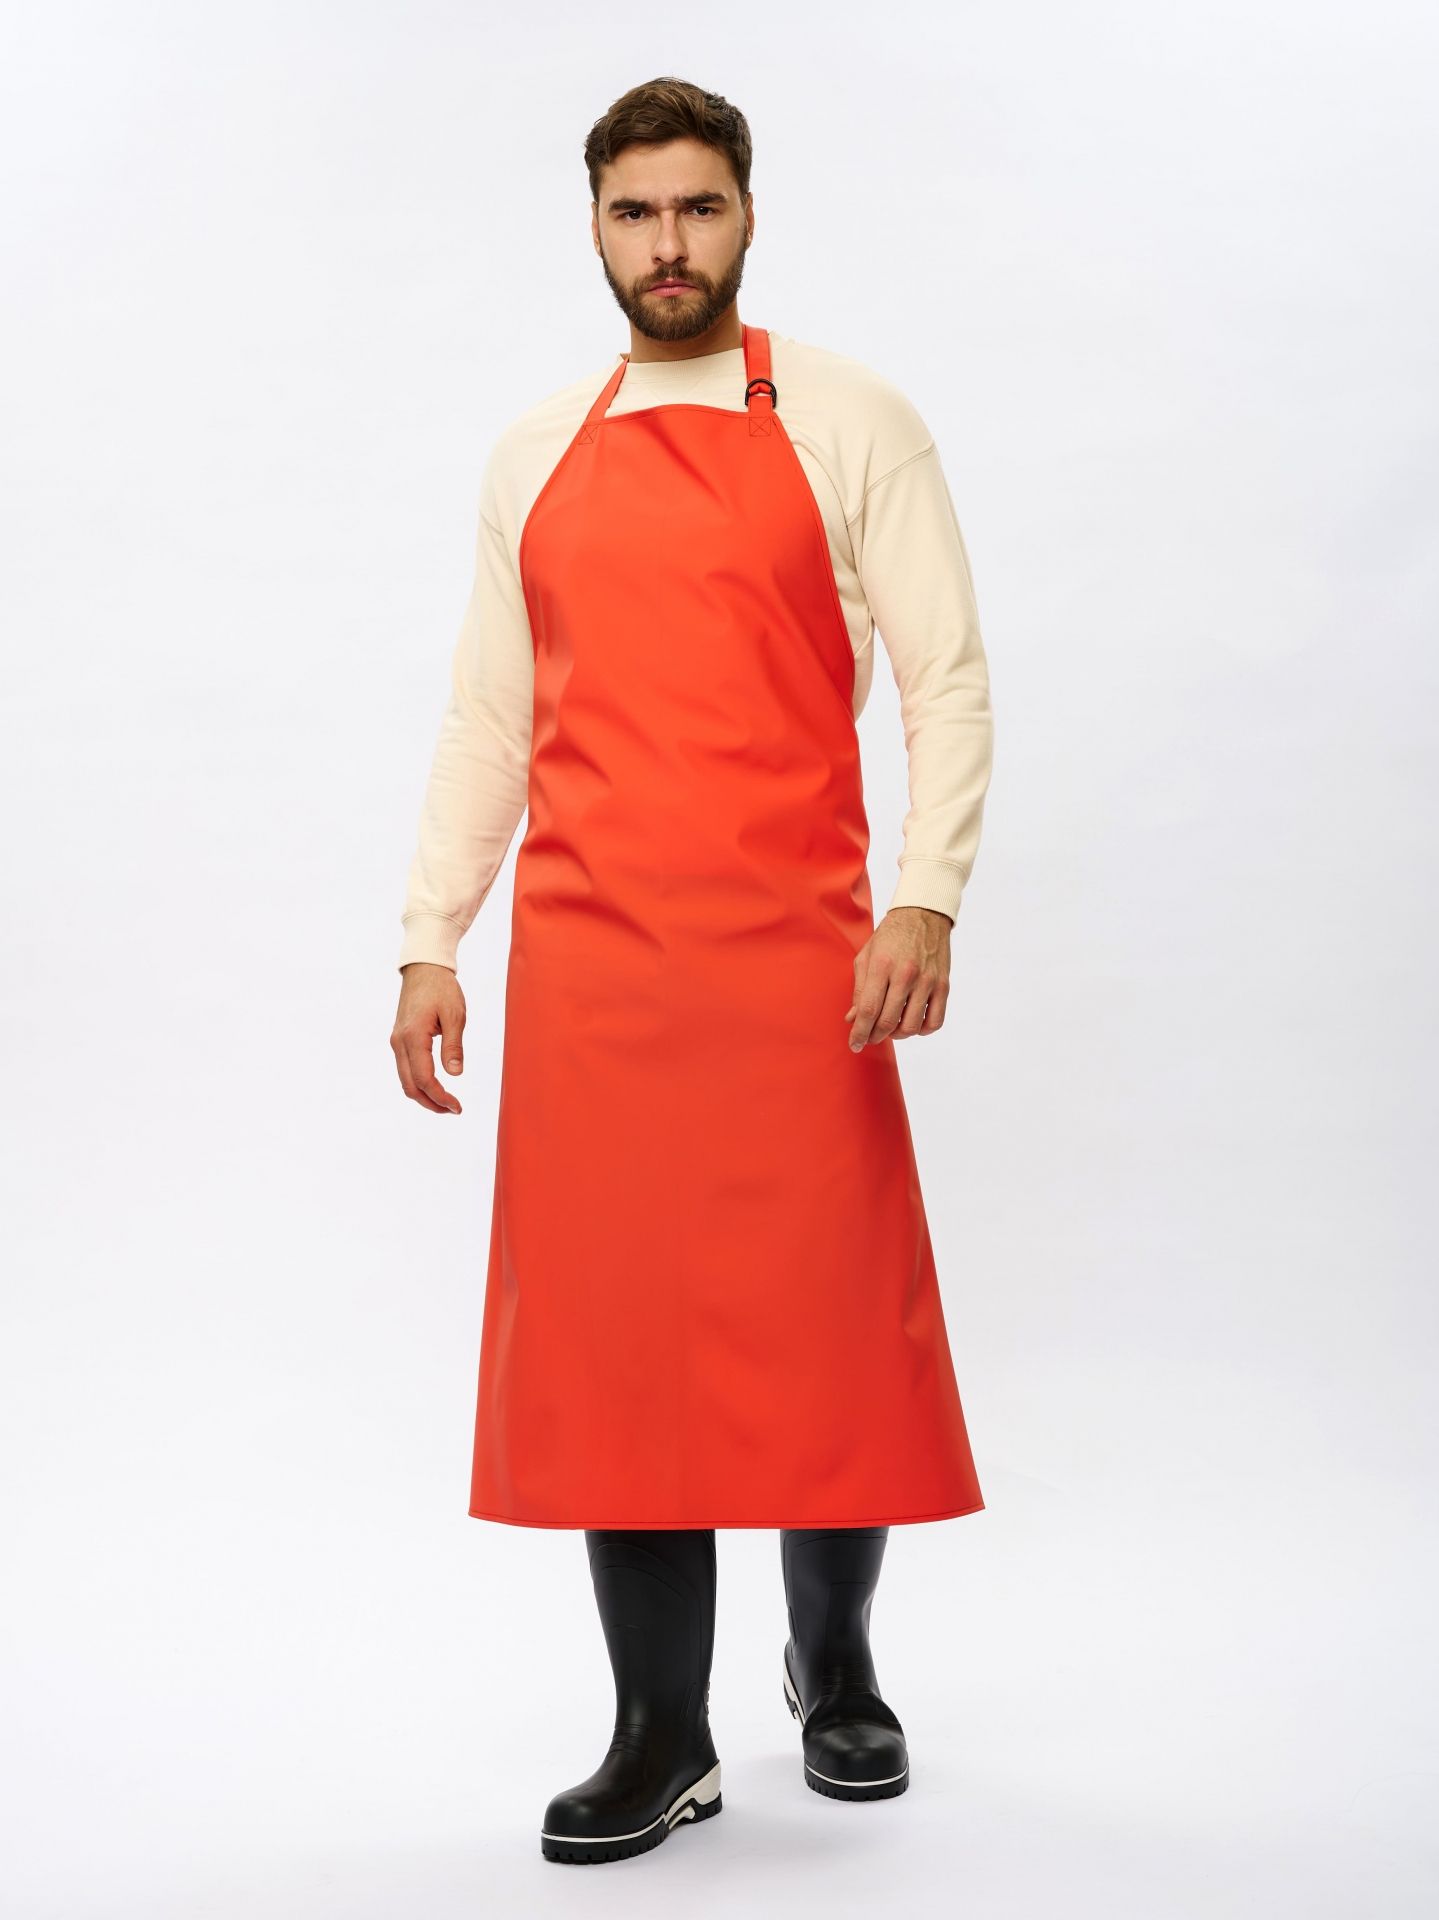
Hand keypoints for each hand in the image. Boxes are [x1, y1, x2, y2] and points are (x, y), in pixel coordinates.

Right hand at [391, 962, 466, 1112]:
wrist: (423, 968)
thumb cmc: (442, 988)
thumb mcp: (455, 1015)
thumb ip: (453, 1045)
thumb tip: (455, 1074)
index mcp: (413, 1037)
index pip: (424, 1079)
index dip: (440, 1097)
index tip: (457, 1107)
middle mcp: (399, 1042)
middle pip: (410, 1086)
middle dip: (431, 1103)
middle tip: (454, 1110)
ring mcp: (397, 1041)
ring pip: (405, 1080)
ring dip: (424, 1095)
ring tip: (446, 1103)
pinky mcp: (399, 1039)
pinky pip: (405, 1069)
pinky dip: (418, 1083)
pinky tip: (434, 1086)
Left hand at [844, 907, 951, 1050]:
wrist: (923, 914)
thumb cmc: (890, 936)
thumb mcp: (866, 956)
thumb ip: (859, 989)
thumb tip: (853, 1018)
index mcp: (882, 965)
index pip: (868, 1009)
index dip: (859, 1032)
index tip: (854, 1044)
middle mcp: (905, 974)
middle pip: (888, 1021)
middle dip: (874, 1036)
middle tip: (869, 1037)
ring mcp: (927, 981)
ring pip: (911, 1026)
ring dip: (897, 1035)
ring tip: (890, 1029)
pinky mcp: (943, 985)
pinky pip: (935, 1021)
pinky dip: (922, 1030)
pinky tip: (912, 1023)